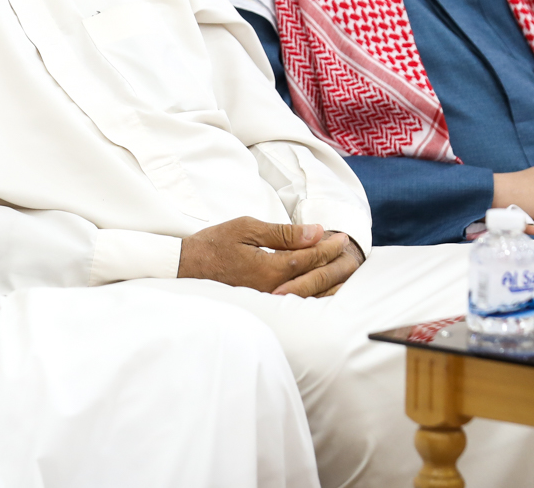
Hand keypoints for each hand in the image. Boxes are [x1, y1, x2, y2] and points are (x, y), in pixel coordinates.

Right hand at [179, 217, 349, 294]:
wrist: (185, 268)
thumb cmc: (214, 245)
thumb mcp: (246, 228)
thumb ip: (283, 233)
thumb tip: (315, 232)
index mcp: (270, 269)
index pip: (309, 257)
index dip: (328, 246)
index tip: (341, 237)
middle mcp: (273, 289)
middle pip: (315, 278)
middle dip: (334, 263)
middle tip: (348, 251)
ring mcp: (269, 300)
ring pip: (309, 295)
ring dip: (330, 282)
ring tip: (345, 272)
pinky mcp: (264, 304)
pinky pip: (296, 303)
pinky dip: (314, 295)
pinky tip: (323, 290)